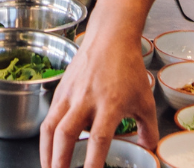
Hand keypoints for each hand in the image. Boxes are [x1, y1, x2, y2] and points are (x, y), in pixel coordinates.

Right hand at [38, 26, 158, 167]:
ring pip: (50, 126)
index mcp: (110, 103)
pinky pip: (49, 117)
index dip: (92, 162)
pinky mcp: (60, 90)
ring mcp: (70, 94)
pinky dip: (46, 138)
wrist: (110, 37)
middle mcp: (86, 99)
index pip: (98, 139)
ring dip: (46, 152)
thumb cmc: (128, 68)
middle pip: (66, 133)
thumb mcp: (145, 100)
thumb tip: (148, 149)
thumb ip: (148, 129)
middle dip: (59, 161)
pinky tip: (49, 150)